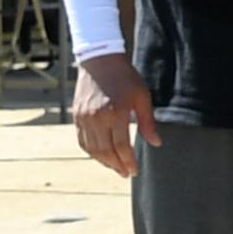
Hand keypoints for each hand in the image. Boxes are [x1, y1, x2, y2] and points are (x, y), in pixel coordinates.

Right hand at [72, 53, 161, 177]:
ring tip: (115, 167)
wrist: (100, 60)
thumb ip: (148, 122)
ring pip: (92, 149)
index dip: (129, 162)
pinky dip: (92, 152)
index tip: (135, 171)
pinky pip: (82, 141)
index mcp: (116, 113)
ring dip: (104, 161)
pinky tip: (101, 155)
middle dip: (117, 165)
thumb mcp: (142, 97)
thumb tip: (156, 143)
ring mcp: (85, 118)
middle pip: (106, 151)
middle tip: (126, 173)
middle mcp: (97, 118)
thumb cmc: (125, 77)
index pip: (122, 147)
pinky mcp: (77, 116)